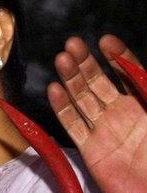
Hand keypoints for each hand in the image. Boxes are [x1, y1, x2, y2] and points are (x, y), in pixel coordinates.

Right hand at [47, 35, 146, 192]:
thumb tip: (138, 68)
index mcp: (146, 106)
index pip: (128, 75)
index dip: (117, 57)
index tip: (106, 41)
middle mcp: (124, 116)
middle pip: (100, 83)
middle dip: (86, 63)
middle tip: (73, 44)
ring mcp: (106, 132)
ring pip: (84, 99)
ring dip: (71, 79)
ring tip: (62, 59)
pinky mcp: (92, 151)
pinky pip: (74, 125)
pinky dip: (62, 107)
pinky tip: (55, 89)